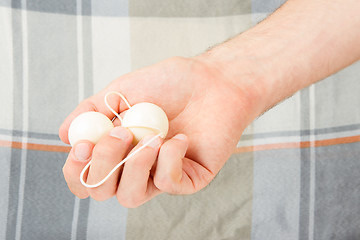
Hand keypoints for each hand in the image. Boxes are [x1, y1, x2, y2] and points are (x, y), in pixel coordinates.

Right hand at [59, 56, 260, 206]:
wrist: (212, 81)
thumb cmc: (170, 83)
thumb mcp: (122, 90)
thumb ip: (92, 111)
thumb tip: (64, 134)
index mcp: (117, 150)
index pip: (86, 176)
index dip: (76, 170)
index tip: (82, 146)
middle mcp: (135, 168)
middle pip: (102, 191)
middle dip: (104, 165)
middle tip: (120, 133)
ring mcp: (161, 176)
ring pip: (131, 196)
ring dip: (134, 166)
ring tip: (151, 136)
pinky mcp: (188, 180)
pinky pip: (167, 183)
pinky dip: (168, 159)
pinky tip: (179, 137)